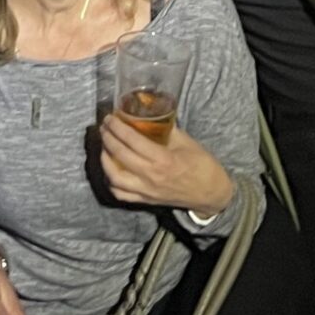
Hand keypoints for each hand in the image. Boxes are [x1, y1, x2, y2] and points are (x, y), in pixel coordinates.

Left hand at [96, 113, 238, 216]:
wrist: (210, 193)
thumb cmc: (202, 166)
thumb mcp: (186, 142)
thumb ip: (167, 130)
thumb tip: (150, 114)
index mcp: (163, 159)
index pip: (132, 141)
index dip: (118, 127)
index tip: (110, 117)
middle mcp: (151, 176)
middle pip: (120, 156)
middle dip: (108, 138)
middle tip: (104, 127)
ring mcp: (147, 191)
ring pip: (115, 178)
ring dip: (105, 161)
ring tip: (104, 147)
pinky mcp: (146, 200)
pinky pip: (121, 194)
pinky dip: (111, 182)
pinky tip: (110, 170)